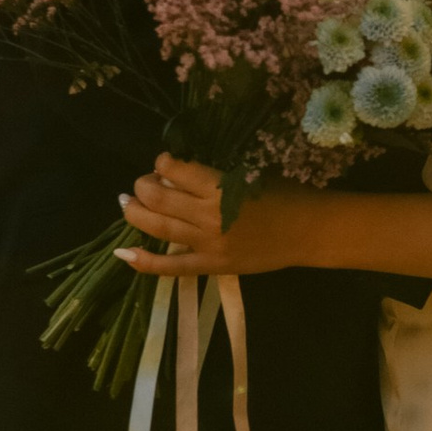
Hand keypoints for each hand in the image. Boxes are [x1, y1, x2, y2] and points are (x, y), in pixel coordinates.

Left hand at [118, 155, 313, 278]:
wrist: (308, 231)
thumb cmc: (284, 195)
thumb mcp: (247, 174)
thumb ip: (212, 176)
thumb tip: (174, 174)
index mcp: (220, 187)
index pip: (174, 170)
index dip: (163, 163)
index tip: (166, 162)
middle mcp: (208, 215)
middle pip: (156, 198)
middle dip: (142, 185)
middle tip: (143, 183)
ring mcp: (207, 244)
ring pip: (156, 227)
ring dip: (135, 213)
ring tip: (127, 203)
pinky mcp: (211, 266)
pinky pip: (170, 267)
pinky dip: (144, 262)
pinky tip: (123, 254)